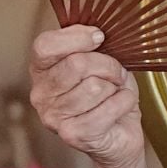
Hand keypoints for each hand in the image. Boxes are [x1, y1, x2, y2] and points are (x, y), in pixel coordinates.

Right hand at [29, 25, 145, 167]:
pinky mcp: (73, 134)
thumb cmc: (109, 94)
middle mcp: (41, 95)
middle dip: (108, 65)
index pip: (45, 45)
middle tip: (116, 74)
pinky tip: (120, 106)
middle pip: (77, 63)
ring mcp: (54, 117)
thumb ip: (92, 46)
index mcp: (42, 71)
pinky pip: (109, 107)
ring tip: (114, 93)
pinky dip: (125, 102)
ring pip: (95, 86)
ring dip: (116, 87)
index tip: (99, 37)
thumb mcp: (101, 62)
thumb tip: (96, 32)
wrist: (120, 134)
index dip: (76, 37)